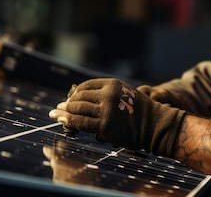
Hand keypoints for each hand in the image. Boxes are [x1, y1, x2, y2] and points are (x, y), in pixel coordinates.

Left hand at [49, 78, 185, 155]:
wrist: (154, 125)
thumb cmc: (138, 112)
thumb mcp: (123, 94)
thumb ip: (105, 94)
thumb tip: (79, 99)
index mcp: (112, 84)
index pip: (86, 85)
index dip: (75, 93)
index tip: (69, 99)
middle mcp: (108, 95)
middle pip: (79, 97)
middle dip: (67, 103)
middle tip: (58, 108)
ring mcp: (106, 110)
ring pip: (77, 109)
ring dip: (64, 112)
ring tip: (56, 114)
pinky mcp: (104, 126)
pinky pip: (81, 123)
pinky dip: (69, 122)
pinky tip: (62, 122)